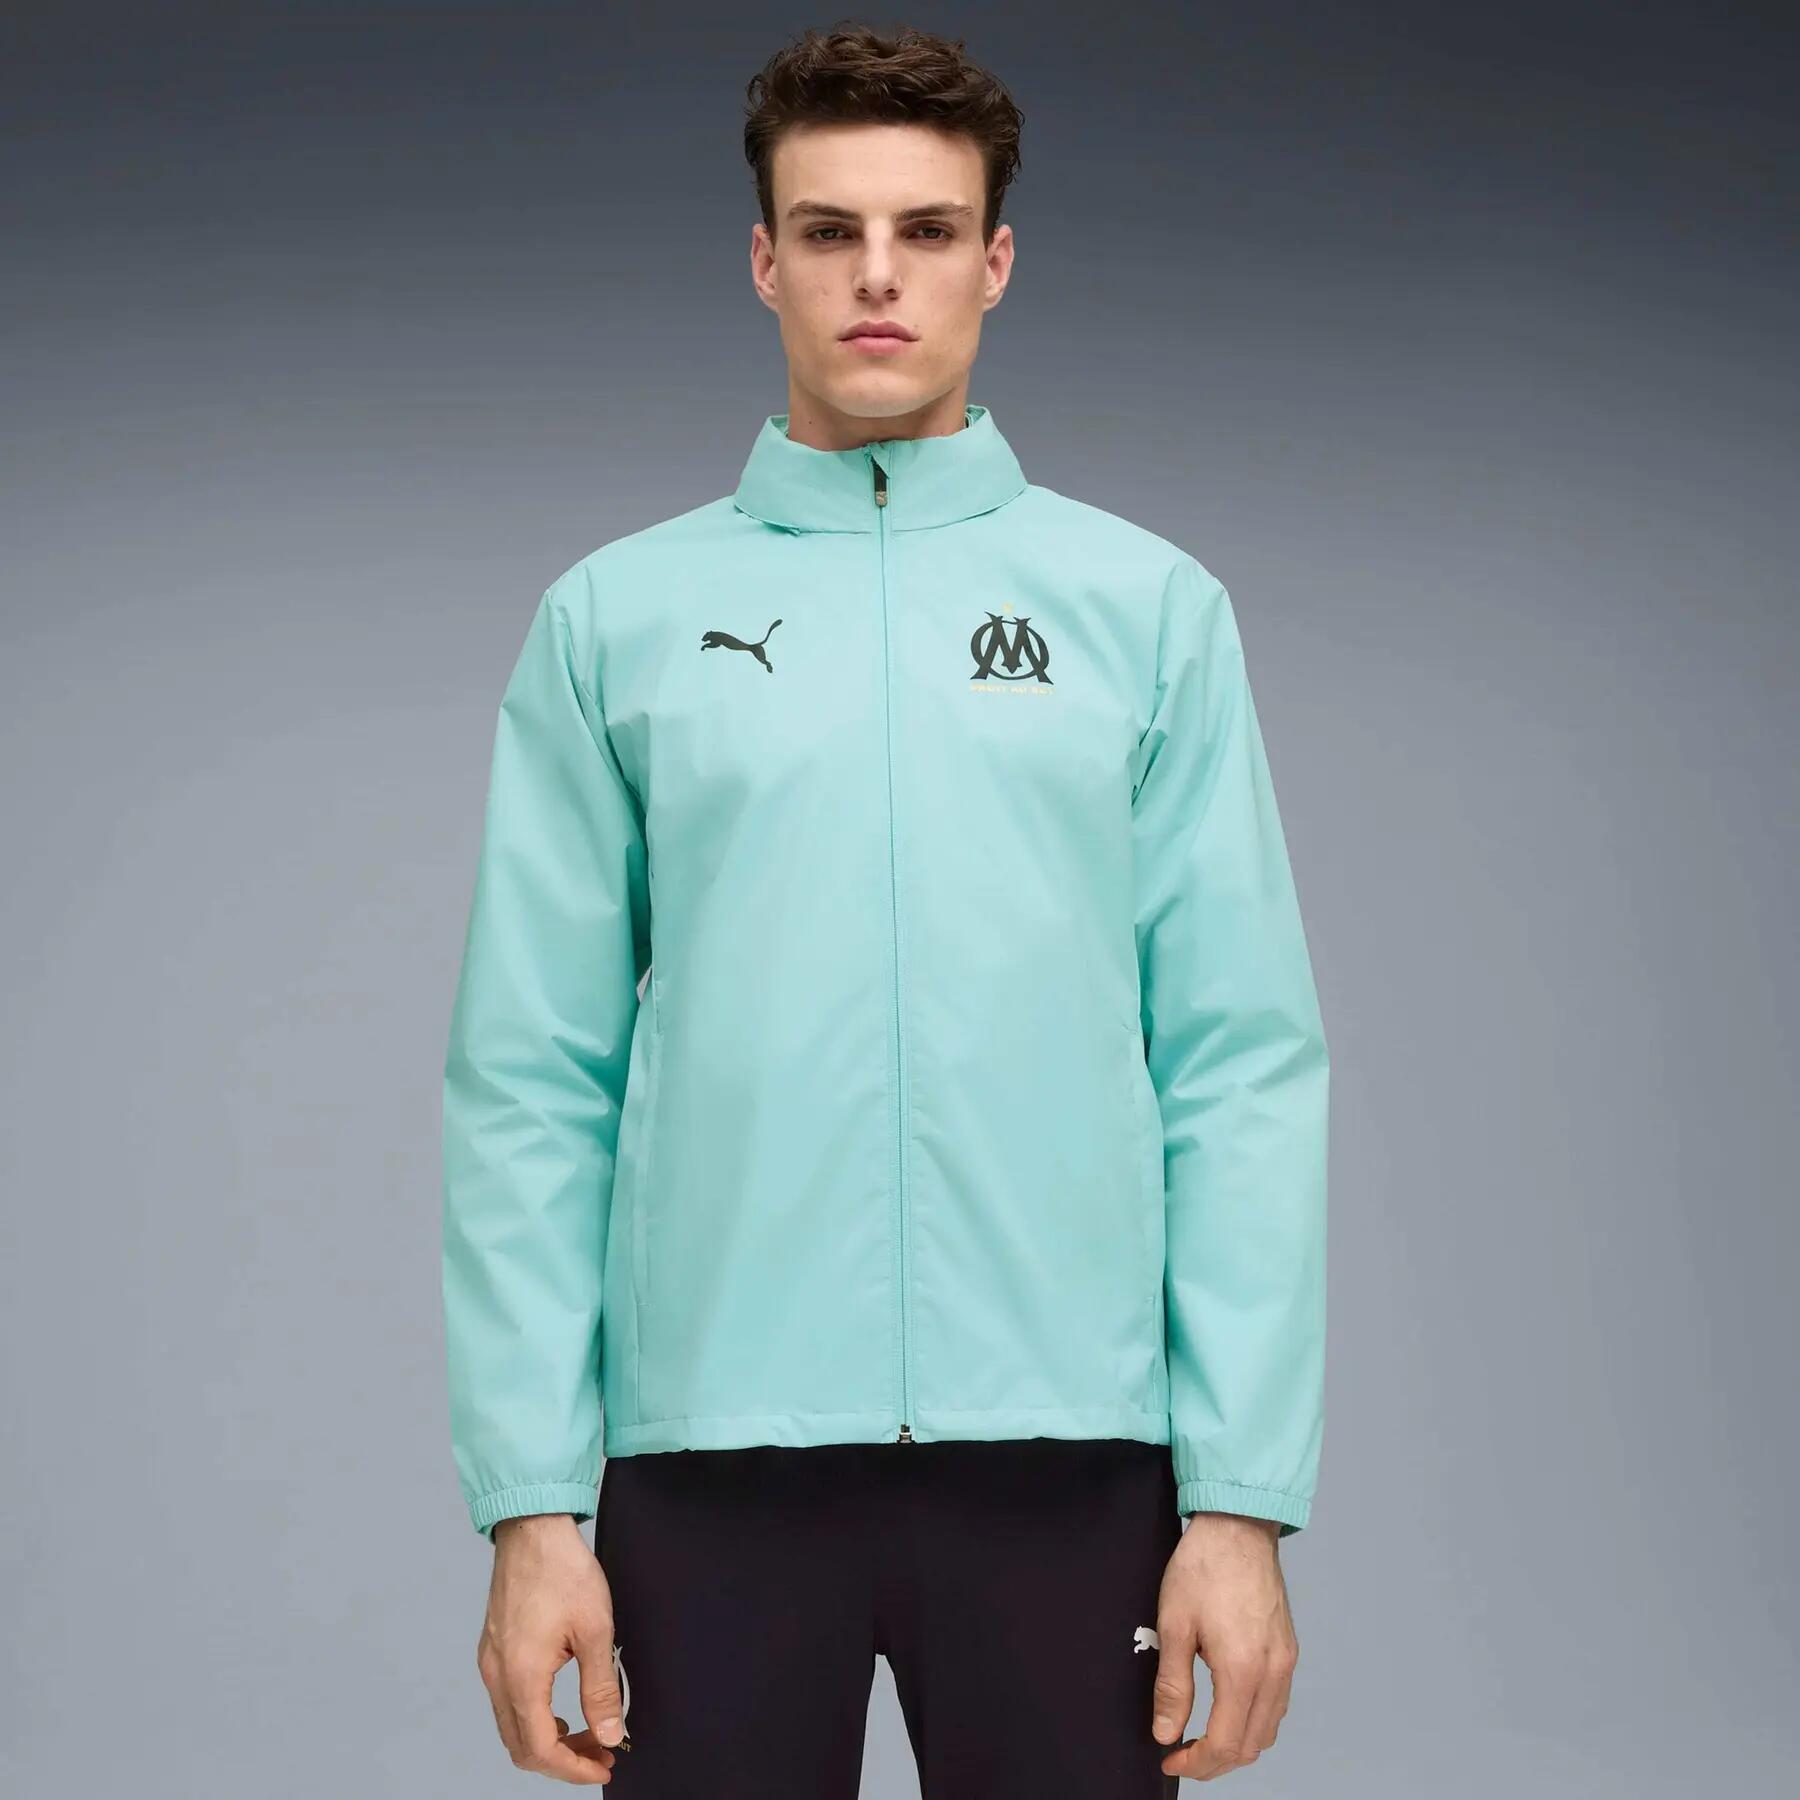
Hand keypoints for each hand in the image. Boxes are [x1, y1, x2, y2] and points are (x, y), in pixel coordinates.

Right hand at [476, 1513, 626, 1783]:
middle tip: (600, 1754)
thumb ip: (602, 1688)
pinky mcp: (492, 1650)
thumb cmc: (562, 1570)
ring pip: (511, 1727)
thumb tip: (612, 1734)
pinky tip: (561, 1709)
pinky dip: (534, 1718)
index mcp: (522, 1676)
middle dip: (562, 1760)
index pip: (541, 1749)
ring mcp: (490, 1663)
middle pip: (521, 1747)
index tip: (603, 1765)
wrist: (533, 1528)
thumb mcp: (596, 1630)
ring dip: (548, 1740)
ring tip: (587, 1733)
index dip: (573, 1769)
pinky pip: (507, 1703)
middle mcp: (498, 1676)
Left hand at [1150, 1512, 1297, 1780]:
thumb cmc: (1203, 1568)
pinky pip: (1278, 1704)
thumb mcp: (1174, 1625)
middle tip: (1184, 1755)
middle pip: (1253, 1745)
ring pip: (1270, 1729)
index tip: (1171, 1759)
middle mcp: (1274, 1673)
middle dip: (1217, 1761)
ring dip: (1239, 1744)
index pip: (1226, 1743)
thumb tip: (1166, 1732)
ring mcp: (1286, 1661)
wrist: (1238, 1526)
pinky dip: (1255, 1721)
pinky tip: (1230, 1711)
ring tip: (1203, 1739)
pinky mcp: (1289, 1649)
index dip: (1197, 1763)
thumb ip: (1172, 1685)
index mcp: (1244, 1671)